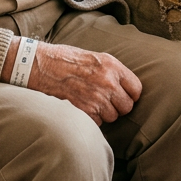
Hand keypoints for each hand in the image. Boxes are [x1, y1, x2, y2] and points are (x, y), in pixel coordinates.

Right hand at [28, 41, 142, 126]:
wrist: (43, 65)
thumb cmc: (68, 59)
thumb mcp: (96, 57)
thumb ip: (113, 72)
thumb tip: (126, 87)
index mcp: (112, 66)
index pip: (136, 89)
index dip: (131, 94)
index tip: (125, 95)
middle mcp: (107, 82)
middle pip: (127, 107)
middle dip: (118, 106)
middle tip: (107, 101)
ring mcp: (96, 98)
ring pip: (112, 117)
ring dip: (104, 113)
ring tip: (92, 102)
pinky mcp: (84, 110)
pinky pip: (98, 123)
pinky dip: (92, 119)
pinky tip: (83, 107)